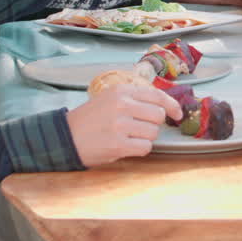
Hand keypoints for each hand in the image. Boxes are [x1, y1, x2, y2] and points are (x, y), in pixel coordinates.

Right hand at [66, 85, 181, 166]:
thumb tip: (164, 106)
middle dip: (153, 124)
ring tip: (126, 137)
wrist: (64, 137)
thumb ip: (134, 99)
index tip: (177, 114)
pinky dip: (139, 149)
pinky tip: (125, 146)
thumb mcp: (109, 99)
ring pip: (153, 133)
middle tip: (137, 128)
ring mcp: (120, 125)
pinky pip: (145, 148)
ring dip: (144, 138)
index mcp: (120, 91)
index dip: (171, 105)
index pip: (156, 95)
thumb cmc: (90, 120)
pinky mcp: (118, 145)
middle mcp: (122, 105)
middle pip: (158, 116)